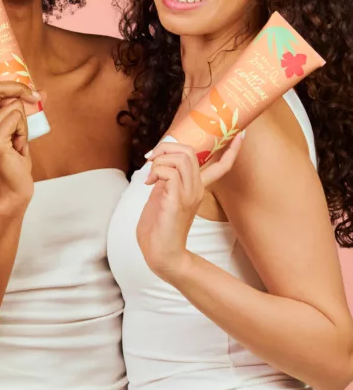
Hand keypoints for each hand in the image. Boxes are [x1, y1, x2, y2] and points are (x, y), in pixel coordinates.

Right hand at [0, 41, 36, 212]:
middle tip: (35, 97)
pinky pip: (17, 118)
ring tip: (17, 142)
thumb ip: (23, 111)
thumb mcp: (19, 131)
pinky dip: (24, 131)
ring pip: (13, 106)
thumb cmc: (13, 161)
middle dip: (19, 88)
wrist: (12, 191)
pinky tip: (17, 148)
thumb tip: (41, 92)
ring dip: (24, 123)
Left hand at [136, 134, 243, 283]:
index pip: (222, 167)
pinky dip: (156, 171)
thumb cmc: (159, 229)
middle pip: (191, 152)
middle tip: (151, 159)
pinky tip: (149, 183)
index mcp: (197, 189)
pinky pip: (170, 172)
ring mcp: (189, 195)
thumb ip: (165, 180)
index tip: (241, 134)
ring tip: (149, 176)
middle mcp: (197, 190)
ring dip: (159, 161)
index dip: (231, 150)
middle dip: (167, 147)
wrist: (161, 254)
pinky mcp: (178, 201)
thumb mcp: (162, 197)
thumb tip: (159, 163)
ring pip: (181, 158)